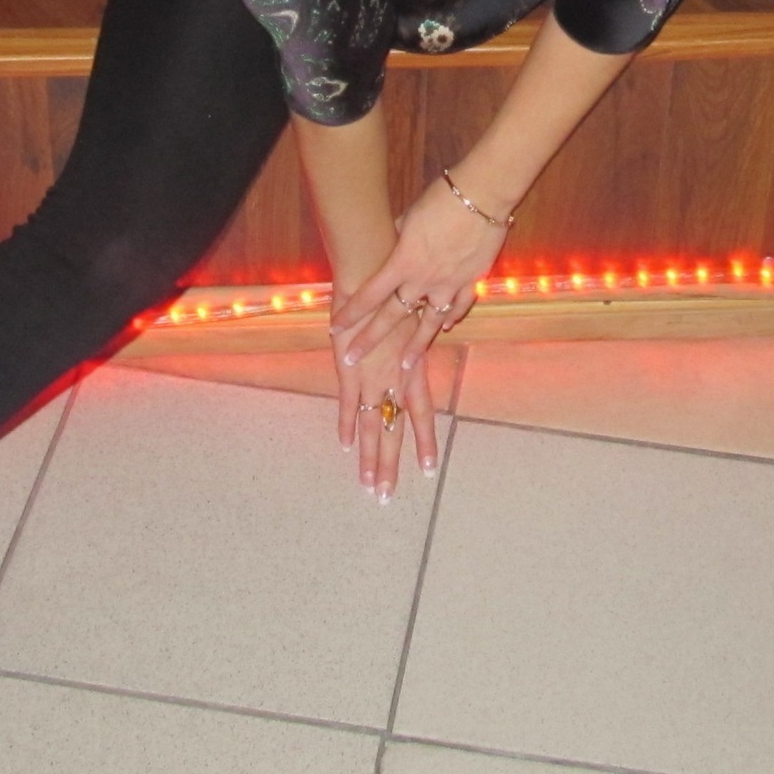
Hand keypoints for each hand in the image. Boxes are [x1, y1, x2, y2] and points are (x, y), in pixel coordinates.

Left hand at [331, 174, 506, 377]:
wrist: (481, 197)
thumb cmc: (440, 199)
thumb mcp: (409, 217)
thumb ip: (398, 238)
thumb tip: (391, 244)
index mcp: (403, 263)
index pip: (370, 294)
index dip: (351, 312)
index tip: (336, 327)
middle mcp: (423, 280)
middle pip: (393, 316)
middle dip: (370, 339)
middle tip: (354, 359)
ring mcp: (449, 284)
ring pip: (430, 323)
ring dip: (416, 346)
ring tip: (405, 366)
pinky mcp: (472, 281)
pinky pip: (460, 306)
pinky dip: (453, 317)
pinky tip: (447, 327)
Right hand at [333, 315, 438, 498]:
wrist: (371, 277)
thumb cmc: (396, 297)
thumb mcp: (415, 326)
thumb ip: (415, 350)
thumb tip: (418, 362)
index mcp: (413, 369)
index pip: (422, 414)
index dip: (425, 442)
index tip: (429, 470)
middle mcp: (395, 379)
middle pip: (395, 430)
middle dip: (392, 464)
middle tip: (388, 495)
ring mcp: (371, 377)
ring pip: (372, 426)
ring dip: (369, 457)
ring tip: (368, 485)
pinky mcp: (348, 370)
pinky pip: (347, 404)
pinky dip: (345, 424)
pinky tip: (344, 446)